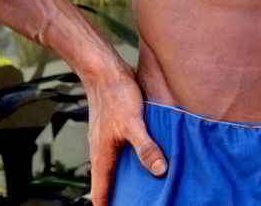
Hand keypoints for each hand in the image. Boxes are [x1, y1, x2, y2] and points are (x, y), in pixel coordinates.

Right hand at [83, 61, 166, 205]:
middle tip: (143, 200)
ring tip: (149, 182)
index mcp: (101, 158)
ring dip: (128, 175)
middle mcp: (101, 152)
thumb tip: (160, 171)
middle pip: (108, 182)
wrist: (103, 68)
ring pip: (116, 165)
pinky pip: (122, 149)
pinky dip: (132, 156)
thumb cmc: (115, 95)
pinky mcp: (114, 126)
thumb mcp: (132, 123)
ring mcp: (107, 139)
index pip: (100, 195)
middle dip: (122, 194)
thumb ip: (145, 148)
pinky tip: (149, 151)